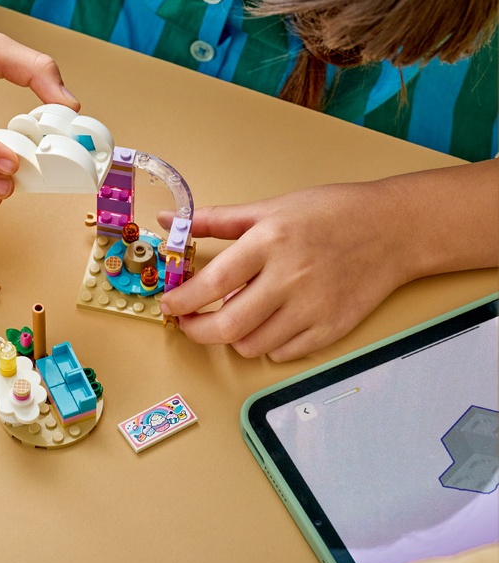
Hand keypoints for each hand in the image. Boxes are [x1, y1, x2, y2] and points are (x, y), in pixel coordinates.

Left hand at [158, 181, 413, 360]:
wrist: (393, 229)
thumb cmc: (329, 214)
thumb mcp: (270, 208)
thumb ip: (215, 220)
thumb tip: (169, 222)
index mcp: (270, 243)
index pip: (213, 283)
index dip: (183, 301)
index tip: (168, 306)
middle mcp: (290, 279)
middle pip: (228, 326)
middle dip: (197, 331)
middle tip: (188, 322)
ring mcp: (312, 308)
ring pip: (251, 345)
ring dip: (232, 337)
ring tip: (233, 317)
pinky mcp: (331, 329)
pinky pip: (282, 353)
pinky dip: (266, 344)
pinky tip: (268, 322)